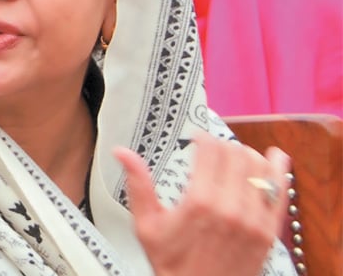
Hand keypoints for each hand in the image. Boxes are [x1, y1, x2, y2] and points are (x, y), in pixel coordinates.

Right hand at [114, 132, 290, 275]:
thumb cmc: (173, 265)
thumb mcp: (147, 225)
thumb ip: (138, 185)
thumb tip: (122, 153)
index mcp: (199, 202)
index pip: (211, 149)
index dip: (203, 138)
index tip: (197, 140)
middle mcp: (230, 208)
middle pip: (236, 153)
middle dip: (224, 146)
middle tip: (213, 152)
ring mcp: (253, 220)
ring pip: (259, 167)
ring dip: (248, 155)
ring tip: (236, 158)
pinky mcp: (269, 231)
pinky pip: (280, 191)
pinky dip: (279, 171)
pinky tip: (275, 158)